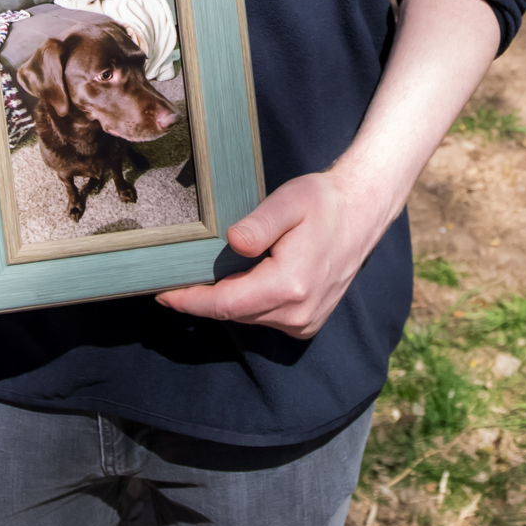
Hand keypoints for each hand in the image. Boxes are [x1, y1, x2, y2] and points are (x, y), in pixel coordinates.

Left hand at [154, 164, 391, 338]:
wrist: (362, 212)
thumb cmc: (323, 202)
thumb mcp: (289, 202)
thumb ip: (260, 224)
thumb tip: (233, 242)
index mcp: (290, 285)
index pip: (226, 305)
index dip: (191, 302)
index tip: (163, 295)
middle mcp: (298, 313)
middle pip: (234, 314)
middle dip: (203, 300)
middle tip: (175, 280)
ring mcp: (306, 322)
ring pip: (249, 318)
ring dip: (227, 301)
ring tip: (206, 277)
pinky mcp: (308, 323)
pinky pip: (266, 319)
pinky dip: (248, 304)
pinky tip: (242, 281)